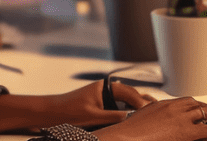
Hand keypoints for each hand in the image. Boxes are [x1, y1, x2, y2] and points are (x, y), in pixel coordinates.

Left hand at [0, 80, 152, 132]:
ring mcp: (103, 98)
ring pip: (125, 101)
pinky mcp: (100, 107)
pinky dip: (127, 112)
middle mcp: (105, 90)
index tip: (149, 110)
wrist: (49, 113)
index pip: (129, 92)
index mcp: (103, 87)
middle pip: (130, 95)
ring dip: (136, 108)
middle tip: (157, 111)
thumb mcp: (93, 115)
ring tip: (150, 115)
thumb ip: (113, 115)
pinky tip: (134, 119)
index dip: (140, 101)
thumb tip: (131, 116)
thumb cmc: (67, 111)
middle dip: (143, 102)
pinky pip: (118, 108)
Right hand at [93, 96, 206, 140]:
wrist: (121, 138)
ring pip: (206, 113)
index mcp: (160, 105)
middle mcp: (172, 108)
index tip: (202, 113)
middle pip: (197, 105)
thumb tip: (156, 124)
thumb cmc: (126, 135)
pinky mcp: (184, 131)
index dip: (197, 108)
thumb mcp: (140, 122)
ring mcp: (179, 118)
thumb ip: (151, 119)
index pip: (185, 102)